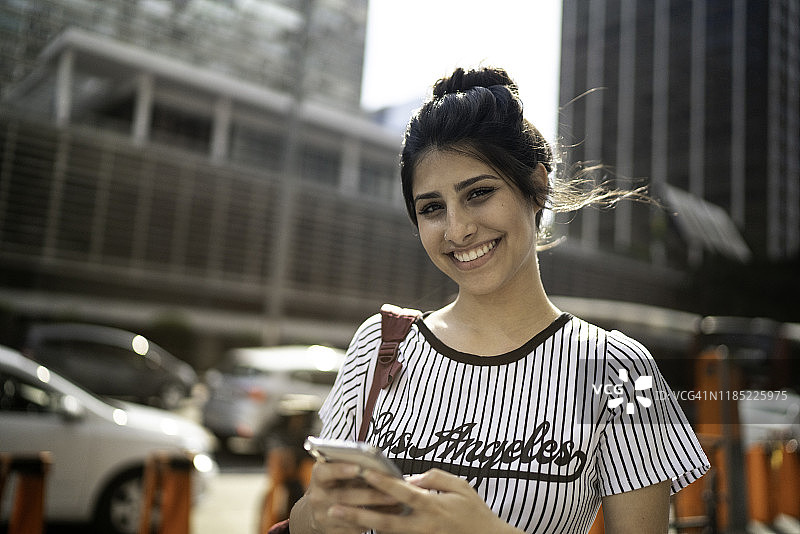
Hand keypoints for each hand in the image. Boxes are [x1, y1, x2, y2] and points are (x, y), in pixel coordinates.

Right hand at [302, 461, 403, 533]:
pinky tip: (389, 515)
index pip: (324, 472)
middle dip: (370, 494)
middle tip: (391, 491)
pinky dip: (372, 522)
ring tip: (395, 502)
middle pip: (344, 496)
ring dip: (375, 509)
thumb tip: (376, 461)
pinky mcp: (332, 531)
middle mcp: (317, 497)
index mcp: (318, 477)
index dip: (340, 470)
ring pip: (351, 515)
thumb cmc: (335, 484)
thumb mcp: (337, 471)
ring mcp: (323, 516)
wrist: (317, 511)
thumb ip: (351, 465)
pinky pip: (354, 529)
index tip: (358, 468)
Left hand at [328, 468, 521, 533]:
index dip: (381, 482)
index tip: (362, 472)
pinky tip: (363, 526)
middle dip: (358, 514)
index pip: (402, 493)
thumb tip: (411, 478)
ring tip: (340, 516)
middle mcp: (424, 526)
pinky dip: (380, 533)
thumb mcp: (461, 486)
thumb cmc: (476, 512)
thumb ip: (435, 477)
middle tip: (334, 508)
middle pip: (385, 522)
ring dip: (363, 525)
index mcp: (433, 507)